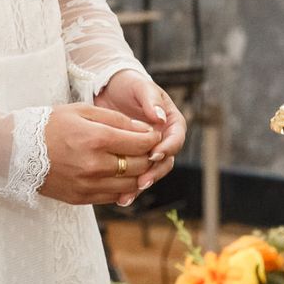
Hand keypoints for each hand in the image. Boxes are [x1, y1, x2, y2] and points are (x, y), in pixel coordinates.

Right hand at [38, 104, 161, 206]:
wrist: (16, 150)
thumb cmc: (50, 124)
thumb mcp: (82, 111)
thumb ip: (116, 119)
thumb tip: (144, 129)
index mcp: (96, 139)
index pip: (140, 143)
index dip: (152, 138)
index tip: (153, 134)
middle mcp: (94, 165)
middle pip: (139, 165)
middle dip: (149, 156)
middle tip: (148, 148)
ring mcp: (88, 185)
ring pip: (130, 184)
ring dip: (139, 174)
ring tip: (136, 162)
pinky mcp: (81, 198)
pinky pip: (113, 196)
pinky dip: (123, 187)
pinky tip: (119, 175)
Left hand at [93, 71, 186, 203]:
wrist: (107, 89)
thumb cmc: (128, 84)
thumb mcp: (140, 87)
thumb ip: (150, 101)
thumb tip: (160, 118)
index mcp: (171, 122)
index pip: (176, 139)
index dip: (167, 148)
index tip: (154, 153)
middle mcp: (163, 139)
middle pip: (166, 161)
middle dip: (155, 172)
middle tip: (143, 180)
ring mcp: (148, 150)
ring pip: (151, 172)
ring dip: (143, 183)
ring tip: (131, 193)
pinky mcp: (133, 158)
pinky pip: (135, 176)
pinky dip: (129, 188)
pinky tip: (121, 199)